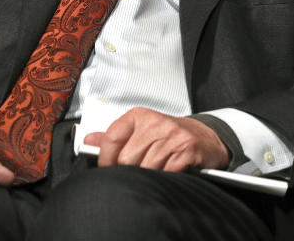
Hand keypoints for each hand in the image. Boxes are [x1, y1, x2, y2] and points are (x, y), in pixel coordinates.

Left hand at [83, 107, 229, 171]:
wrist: (205, 138)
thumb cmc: (169, 136)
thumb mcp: (141, 131)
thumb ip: (115, 137)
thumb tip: (88, 140)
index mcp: (140, 116)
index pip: (112, 138)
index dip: (105, 159)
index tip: (108, 168)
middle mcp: (156, 123)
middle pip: (126, 158)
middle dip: (129, 170)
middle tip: (137, 171)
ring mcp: (173, 136)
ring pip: (145, 168)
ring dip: (148, 175)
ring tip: (155, 170)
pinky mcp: (186, 151)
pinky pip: (165, 173)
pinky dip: (165, 177)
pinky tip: (168, 171)